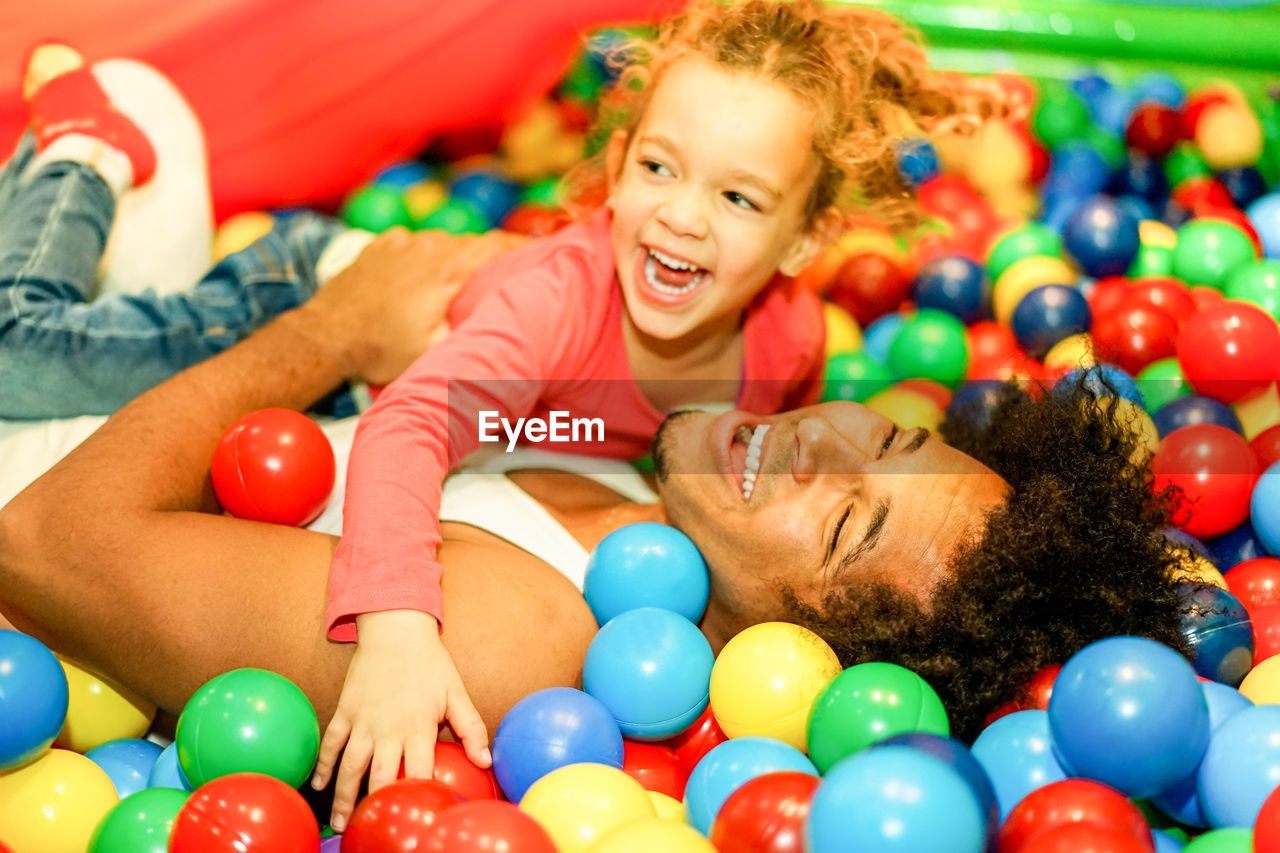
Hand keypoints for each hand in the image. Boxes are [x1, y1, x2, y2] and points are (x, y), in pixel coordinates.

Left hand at [300, 227, 528, 385]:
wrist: (327, 336)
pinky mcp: (379, 245)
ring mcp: (400, 242)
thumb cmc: (382, 348)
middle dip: (489, 255)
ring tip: (461, 277)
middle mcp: (426, 246)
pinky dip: (424, 254)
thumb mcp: (436, 353)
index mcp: (447, 268)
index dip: (520, 246)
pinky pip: (412, 243)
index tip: (539, 251)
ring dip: (454, 256)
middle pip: (471, 242)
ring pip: (441, 241)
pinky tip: (421, 275)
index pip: (496, 245)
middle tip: (502, 273)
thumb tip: (502, 340)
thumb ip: (471, 337)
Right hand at [310, 609, 489, 831]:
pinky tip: (317, 785)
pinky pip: (330, 743)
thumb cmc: (430, 663)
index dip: (415, 796)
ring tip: (340, 824)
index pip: (416, 772)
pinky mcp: (345, 711)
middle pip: (378, 777)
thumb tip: (486, 761)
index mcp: (418, 727)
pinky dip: (322, 764)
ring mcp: (362, 722)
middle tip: (371, 830)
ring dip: (344, 797)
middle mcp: (387, 729)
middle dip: (374, 807)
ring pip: (350, 766)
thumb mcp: (456, 693)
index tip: (415, 816)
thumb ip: (471, 728)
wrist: (396, 630)